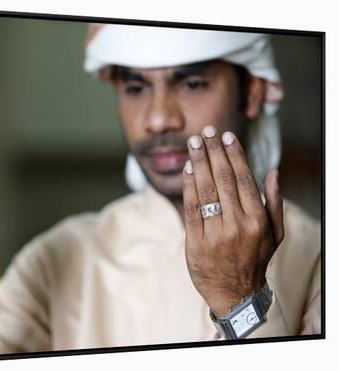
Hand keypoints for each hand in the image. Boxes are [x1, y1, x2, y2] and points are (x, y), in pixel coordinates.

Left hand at [182, 125, 283, 317]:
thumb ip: (274, 202)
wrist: (235, 293)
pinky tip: (187, 168)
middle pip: (222, 179)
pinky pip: (191, 208)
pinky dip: (188, 186)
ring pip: (205, 190)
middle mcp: (237, 224)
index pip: (243, 179)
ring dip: (198, 162)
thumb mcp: (275, 234)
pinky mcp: (196, 241)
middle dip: (213, 152)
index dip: (234, 155)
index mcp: (257, 220)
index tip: (226, 137)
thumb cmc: (255, 259)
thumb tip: (272, 172)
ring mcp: (215, 233)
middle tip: (206, 132)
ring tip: (193, 143)